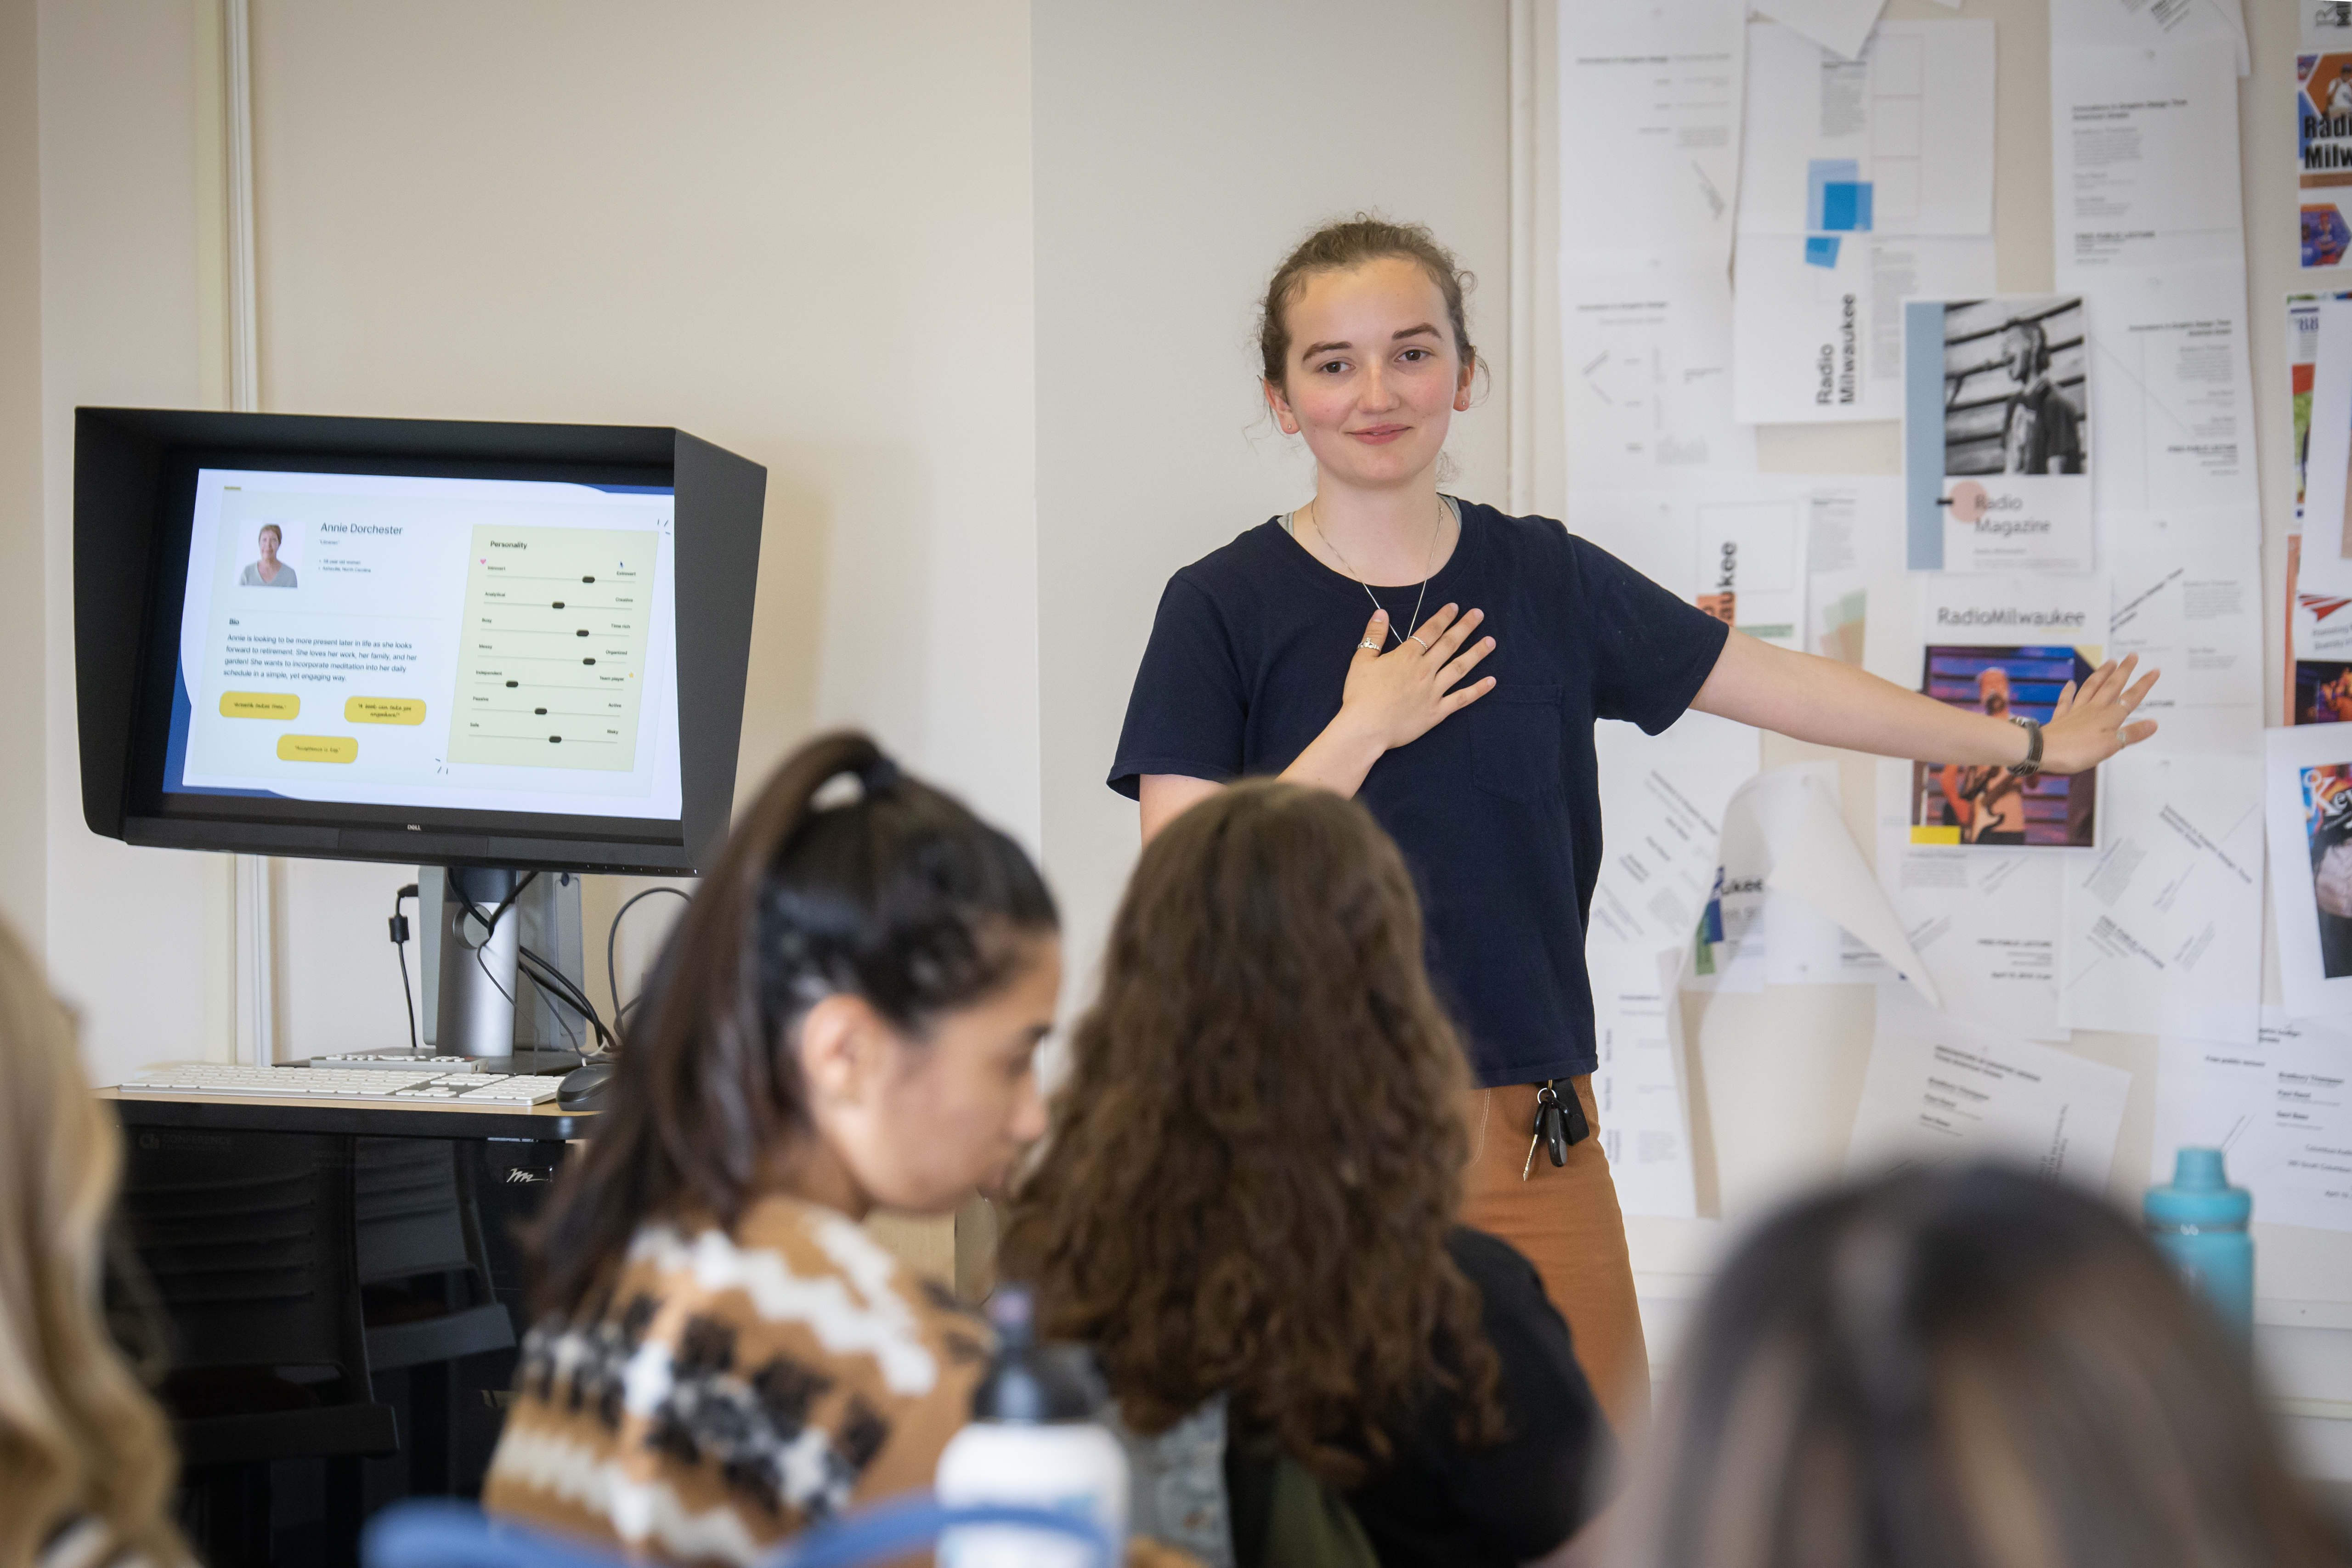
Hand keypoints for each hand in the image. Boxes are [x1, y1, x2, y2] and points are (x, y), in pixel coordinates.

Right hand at [1337, 603, 1494, 752]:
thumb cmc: (1360, 695)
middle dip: (1465, 627)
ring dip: (1477, 653)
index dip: (1444, 617)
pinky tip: (1491, 681)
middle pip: (1449, 644)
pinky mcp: (1437, 712)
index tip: (1455, 607)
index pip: (1430, 631)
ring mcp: (1433, 691)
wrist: (1365, 728)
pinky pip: (1462, 699)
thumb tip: (1382, 612)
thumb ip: (1374, 635)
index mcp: (1407, 656)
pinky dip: (1478, 690)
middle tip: (1479, 615)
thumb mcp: (1362, 660)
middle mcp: (1425, 670)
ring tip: (1491, 642)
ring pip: (1460, 668)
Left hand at [2037, 653, 2159, 774]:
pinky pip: (2066, 701)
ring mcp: (2076, 712)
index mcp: (2108, 716)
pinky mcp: (2061, 718)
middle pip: (2112, 686)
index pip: (2131, 698)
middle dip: (2124, 671)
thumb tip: (2154, 723)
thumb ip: (2132, 734)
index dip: (2144, 684)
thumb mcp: (2110, 746)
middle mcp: (2094, 709)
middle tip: (2132, 656)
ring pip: (2091, 687)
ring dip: (2101, 674)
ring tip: (2109, 662)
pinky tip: (2070, 683)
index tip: (2154, 670)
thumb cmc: (2077, 751)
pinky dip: (2069, 691)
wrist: (2042, 750)